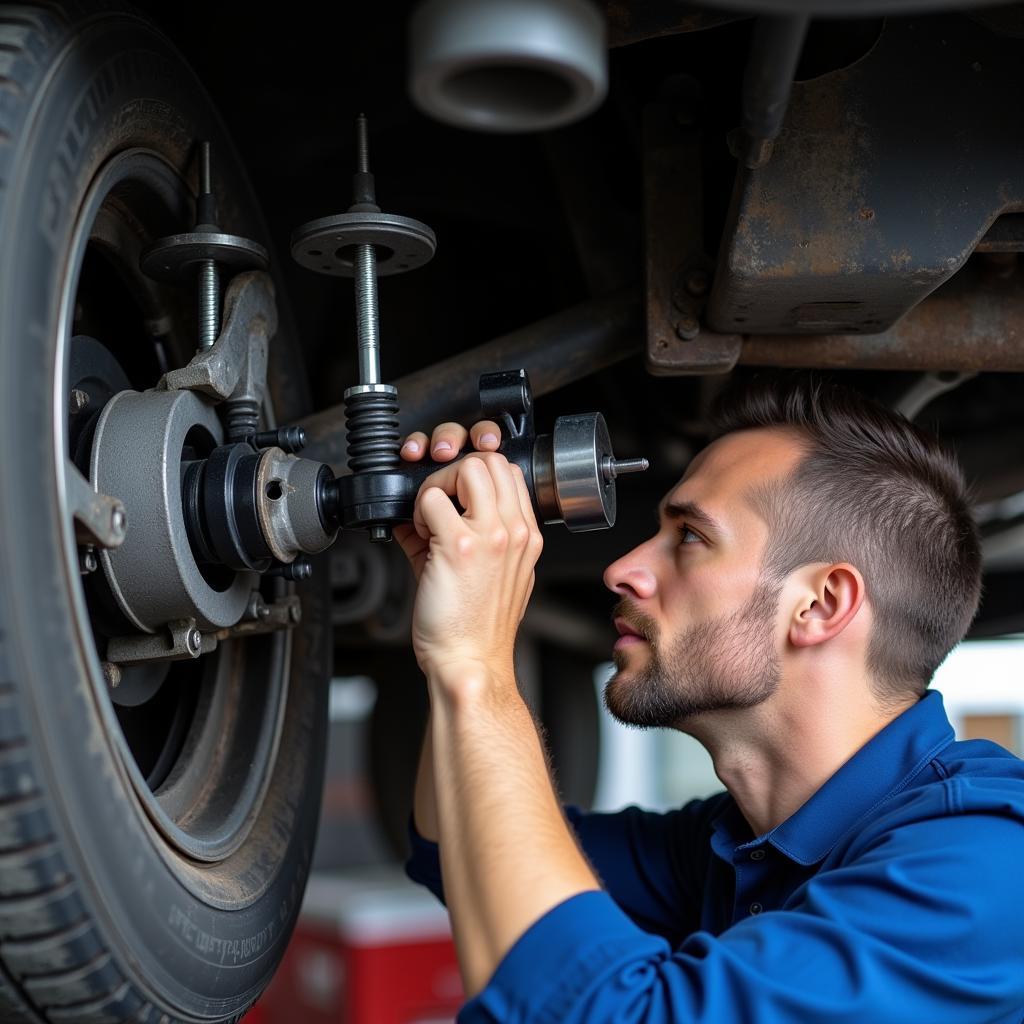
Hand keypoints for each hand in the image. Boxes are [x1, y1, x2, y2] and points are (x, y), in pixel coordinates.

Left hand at [394, 420, 542, 680]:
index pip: (510, 473)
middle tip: (440, 501)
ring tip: (431, 516)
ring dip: (440, 484)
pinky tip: (420, 534)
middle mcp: (514, 532)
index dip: (476, 477)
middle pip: (492, 461)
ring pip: (468, 467)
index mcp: (526, 537)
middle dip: (457, 471)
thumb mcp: (487, 575)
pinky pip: (433, 498)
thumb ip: (465, 536)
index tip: (456, 498)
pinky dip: (419, 509)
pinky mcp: (459, 545)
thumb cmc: (475, 628)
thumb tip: (427, 513)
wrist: (470, 662)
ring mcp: (490, 536)